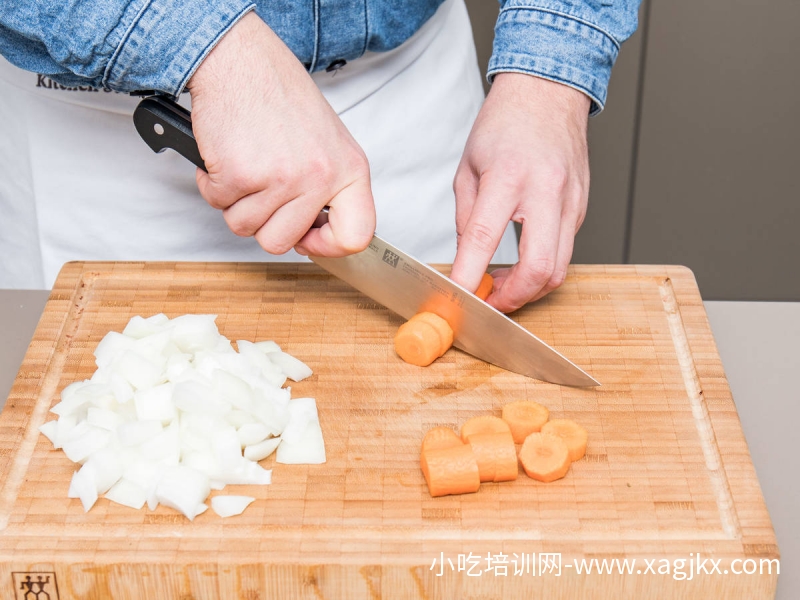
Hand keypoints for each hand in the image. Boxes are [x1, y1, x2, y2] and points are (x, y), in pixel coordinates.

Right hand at [186, 12, 374, 256]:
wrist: (241, 60)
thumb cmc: (280, 96)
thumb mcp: (327, 142)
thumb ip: (328, 189)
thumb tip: (313, 234)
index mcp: (350, 170)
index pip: (357, 236)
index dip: (328, 247)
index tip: (309, 239)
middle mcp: (320, 177)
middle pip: (282, 242)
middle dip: (262, 222)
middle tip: (261, 189)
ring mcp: (281, 179)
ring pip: (245, 227)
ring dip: (236, 201)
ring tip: (246, 163)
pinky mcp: (240, 175)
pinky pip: (218, 203)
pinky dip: (213, 183)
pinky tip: (227, 154)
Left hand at [449, 73, 590, 311]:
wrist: (548, 93)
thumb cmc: (505, 124)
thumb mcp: (469, 168)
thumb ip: (468, 218)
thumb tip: (467, 260)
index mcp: (508, 177)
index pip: (486, 239)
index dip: (469, 276)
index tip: (457, 298)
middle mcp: (546, 191)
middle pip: (540, 268)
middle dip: (513, 298)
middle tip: (489, 304)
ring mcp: (571, 201)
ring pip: (560, 267)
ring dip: (529, 288)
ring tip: (501, 286)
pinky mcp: (581, 207)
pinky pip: (564, 249)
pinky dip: (541, 266)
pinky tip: (520, 262)